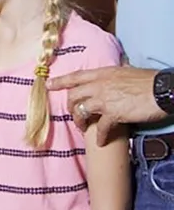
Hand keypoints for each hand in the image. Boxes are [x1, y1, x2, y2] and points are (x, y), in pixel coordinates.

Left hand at [46, 66, 166, 145]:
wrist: (161, 90)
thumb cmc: (147, 81)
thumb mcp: (126, 71)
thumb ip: (115, 73)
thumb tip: (117, 69)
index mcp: (102, 73)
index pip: (75, 76)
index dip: (60, 81)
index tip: (48, 85)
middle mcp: (98, 85)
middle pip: (73, 96)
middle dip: (70, 107)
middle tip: (73, 115)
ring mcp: (104, 99)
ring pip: (80, 111)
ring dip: (79, 122)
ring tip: (83, 129)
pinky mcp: (113, 114)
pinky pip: (99, 127)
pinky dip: (98, 136)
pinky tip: (100, 141)